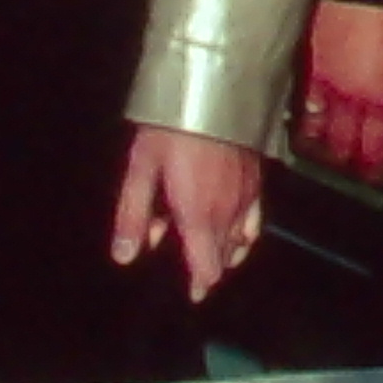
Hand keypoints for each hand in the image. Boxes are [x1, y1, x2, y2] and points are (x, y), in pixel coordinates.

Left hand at [113, 124, 265, 300]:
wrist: (213, 89)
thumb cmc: (171, 128)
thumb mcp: (142, 169)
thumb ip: (133, 216)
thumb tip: (124, 256)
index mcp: (197, 215)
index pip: (207, 268)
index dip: (201, 283)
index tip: (194, 293)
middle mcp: (227, 212)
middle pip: (224, 256)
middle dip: (208, 265)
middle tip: (192, 266)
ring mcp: (246, 196)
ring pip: (240, 239)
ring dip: (224, 249)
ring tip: (210, 248)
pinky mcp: (257, 179)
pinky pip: (256, 218)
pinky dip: (246, 231)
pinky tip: (238, 229)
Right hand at [300, 1, 382, 182]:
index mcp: (382, 98)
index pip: (376, 145)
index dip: (375, 163)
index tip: (376, 175)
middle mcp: (352, 98)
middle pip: (346, 142)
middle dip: (349, 160)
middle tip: (351, 171)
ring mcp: (327, 84)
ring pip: (322, 127)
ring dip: (325, 144)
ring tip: (327, 157)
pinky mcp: (311, 66)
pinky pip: (307, 102)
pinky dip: (309, 117)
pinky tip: (308, 128)